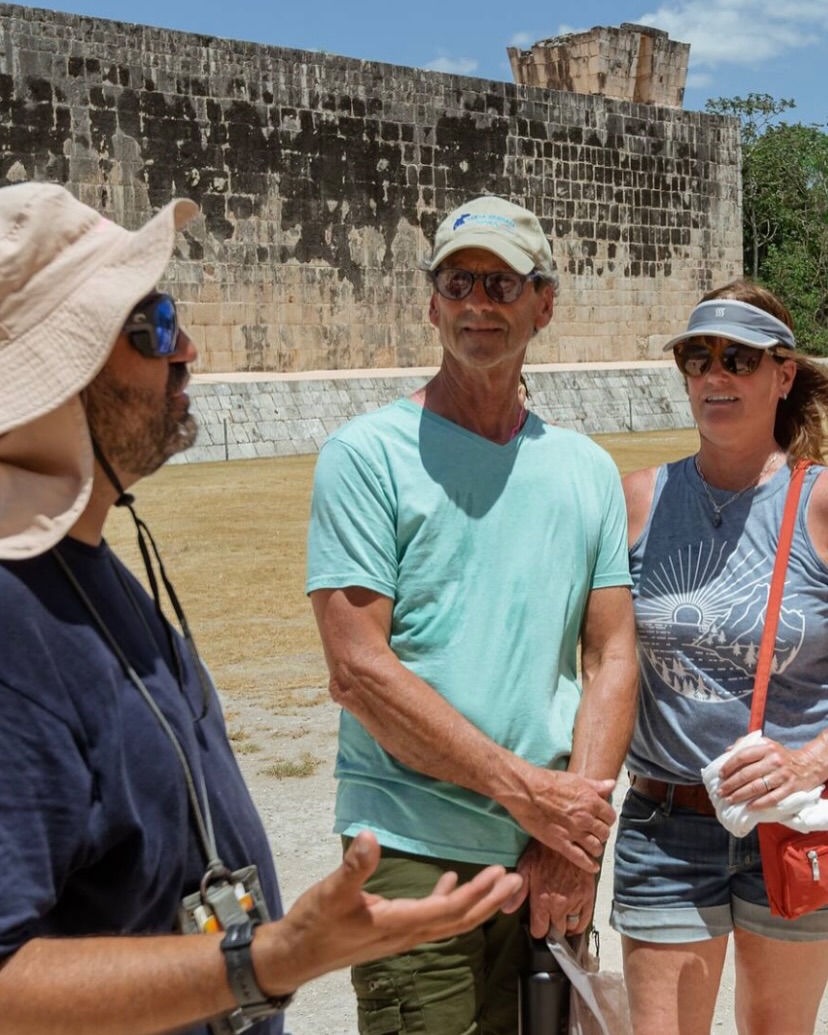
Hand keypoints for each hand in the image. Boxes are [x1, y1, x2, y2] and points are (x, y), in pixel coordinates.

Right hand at [256, 831, 524, 993]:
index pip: (450, 911)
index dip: (477, 894)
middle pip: (460, 921)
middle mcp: (408, 933)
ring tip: (498, 882)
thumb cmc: (313, 926)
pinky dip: (448, 899)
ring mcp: (402, 933)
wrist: (294, 956)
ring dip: (476, 902)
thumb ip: (354, 867)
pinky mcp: (393, 929)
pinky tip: (451, 881)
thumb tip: (371, 837)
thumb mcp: (331, 892)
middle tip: (517, 880)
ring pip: (449, 920)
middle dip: (491, 901)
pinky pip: (431, 916)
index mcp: (400, 924)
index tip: (499, 875)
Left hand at [502, 840, 595, 936]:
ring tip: (560, 918)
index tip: (537, 924)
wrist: (566, 839)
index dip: (537, 929)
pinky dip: (580, 924)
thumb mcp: (526, 867)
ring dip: (565, 925)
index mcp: (543, 900)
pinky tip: (573, 919)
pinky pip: (586, 920)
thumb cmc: (543, 851)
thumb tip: (507, 909)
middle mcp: (560, 905)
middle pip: (556, 932)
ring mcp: (576, 902)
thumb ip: (518, 891)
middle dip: (551, 928)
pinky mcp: (588, 896)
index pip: (540, 931)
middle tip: (548, 920)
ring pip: (571, 927)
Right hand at [505, 768, 615, 873]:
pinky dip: (588, 865)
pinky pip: (580, 858)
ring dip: (596, 848)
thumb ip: (595, 785)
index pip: (610, 816)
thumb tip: (611, 785)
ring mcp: (574, 832)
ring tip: (591, 847)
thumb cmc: (548, 781)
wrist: (526, 791)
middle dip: (601, 833)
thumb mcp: (575, 778)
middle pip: (604, 833)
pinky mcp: (560, 843)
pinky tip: (593, 867)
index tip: (601, 819)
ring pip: (595, 847)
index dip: (606, 819)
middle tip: (594, 832)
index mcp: (591, 801)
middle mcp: (585, 818)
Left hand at [718, 736, 823, 806]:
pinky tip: (748, 807)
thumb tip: (727, 751)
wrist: (807, 765)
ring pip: (757, 787)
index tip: (720, 775)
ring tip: (730, 800)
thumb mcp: (766, 745)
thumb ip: (746, 745)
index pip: (742, 756)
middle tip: (720, 792)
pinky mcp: (790, 788)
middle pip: (747, 774)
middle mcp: (774, 760)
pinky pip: (773, 798)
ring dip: (740, 795)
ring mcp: (782, 775)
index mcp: (766, 748)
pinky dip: (759, 804)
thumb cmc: (780, 755)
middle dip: (731, 784)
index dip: (729, 766)